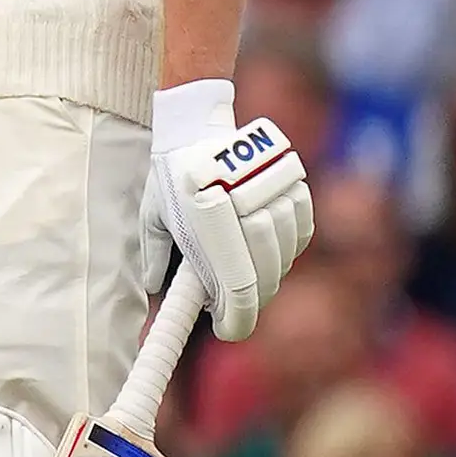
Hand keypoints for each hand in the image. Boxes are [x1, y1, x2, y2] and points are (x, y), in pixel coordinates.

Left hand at [147, 82, 312, 339]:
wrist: (199, 126)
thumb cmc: (171, 177)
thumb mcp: (153, 217)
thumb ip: (156, 256)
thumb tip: (156, 291)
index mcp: (206, 219)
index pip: (236, 287)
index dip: (236, 317)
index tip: (227, 330)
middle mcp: (244, 208)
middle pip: (264, 277)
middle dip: (250, 300)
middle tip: (231, 308)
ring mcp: (273, 195)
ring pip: (285, 256)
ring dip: (268, 273)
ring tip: (246, 273)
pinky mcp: (295, 185)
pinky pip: (302, 231)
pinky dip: (287, 247)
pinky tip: (267, 247)